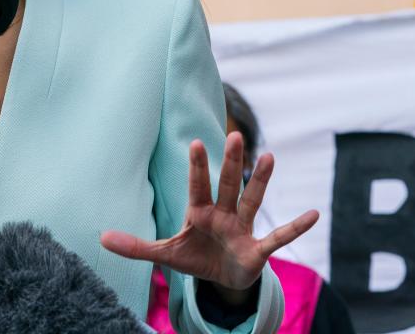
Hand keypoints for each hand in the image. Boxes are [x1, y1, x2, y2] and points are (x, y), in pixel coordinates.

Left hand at [101, 132, 317, 294]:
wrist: (220, 280)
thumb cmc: (194, 257)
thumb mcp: (163, 255)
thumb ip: (135, 246)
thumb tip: (101, 238)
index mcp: (198, 213)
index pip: (197, 186)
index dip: (197, 167)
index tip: (194, 142)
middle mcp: (223, 214)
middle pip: (227, 184)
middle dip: (232, 162)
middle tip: (236, 134)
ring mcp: (242, 230)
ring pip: (253, 201)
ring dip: (262, 181)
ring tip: (271, 156)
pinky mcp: (258, 250)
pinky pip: (278, 237)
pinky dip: (295, 228)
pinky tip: (313, 214)